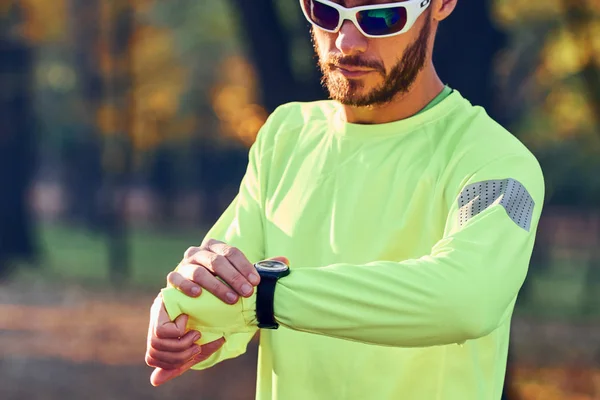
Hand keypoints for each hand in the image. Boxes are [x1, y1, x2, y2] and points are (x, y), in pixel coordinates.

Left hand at [146, 295, 224, 386]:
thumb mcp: (194, 352)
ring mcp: (156, 310)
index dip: (171, 362)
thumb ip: (176, 366)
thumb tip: (153, 381)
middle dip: (179, 355)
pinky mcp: (161, 302)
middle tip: (196, 344)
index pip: (151, 358)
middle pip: (153, 352)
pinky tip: (187, 320)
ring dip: (180, 344)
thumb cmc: (208, 328)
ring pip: (156, 342)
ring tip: (196, 333)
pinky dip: (177, 330)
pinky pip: (161, 330)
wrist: (222, 306)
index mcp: (159, 336)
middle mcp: (154, 322)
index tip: (192, 352)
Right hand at [167, 238, 288, 303]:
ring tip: (230, 299)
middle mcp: (199, 252)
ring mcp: (184, 264)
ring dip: (215, 286)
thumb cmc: (222, 281)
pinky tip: (197, 294)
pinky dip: (186, 286)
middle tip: (248, 293)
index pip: (232, 252)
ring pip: (198, 271)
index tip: (257, 282)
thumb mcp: (241, 274)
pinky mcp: (173, 278)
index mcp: (216, 246)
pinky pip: (176, 279)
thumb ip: (261, 268)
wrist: (195, 293)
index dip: (245, 266)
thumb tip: (286, 262)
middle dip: (234, 278)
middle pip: (217, 261)